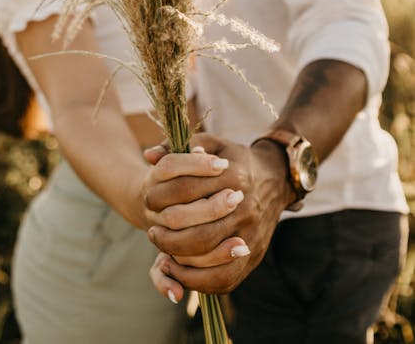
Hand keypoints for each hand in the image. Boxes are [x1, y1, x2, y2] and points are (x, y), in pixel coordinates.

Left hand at [144, 133, 293, 294]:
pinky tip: (180, 269)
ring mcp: (251, 232)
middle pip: (196, 228)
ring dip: (178, 256)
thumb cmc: (234, 159)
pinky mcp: (254, 254)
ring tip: (163, 251)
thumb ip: (180, 146)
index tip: (148, 201)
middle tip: (152, 231)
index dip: (161, 197)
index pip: (186, 189)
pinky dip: (197, 279)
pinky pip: (223, 278)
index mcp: (232, 175)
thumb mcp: (212, 143)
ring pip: (207, 254)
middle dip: (168, 234)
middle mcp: (244, 206)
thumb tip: (149, 156)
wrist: (275, 177)